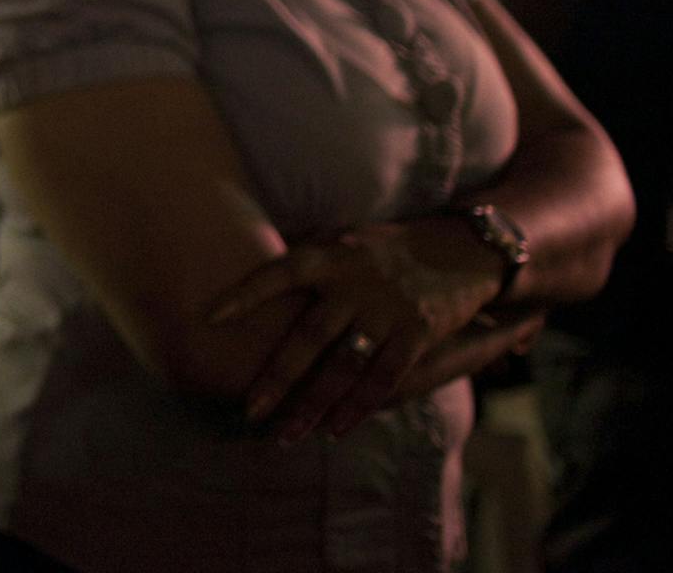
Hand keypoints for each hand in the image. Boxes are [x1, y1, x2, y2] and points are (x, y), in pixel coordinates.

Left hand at [207, 217, 503, 441]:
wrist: (462, 248)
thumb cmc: (387, 248)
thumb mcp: (344, 238)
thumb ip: (308, 257)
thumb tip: (250, 260)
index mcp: (331, 256)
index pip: (279, 272)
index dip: (245, 293)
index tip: (210, 317)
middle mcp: (355, 283)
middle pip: (308, 337)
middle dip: (277, 378)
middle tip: (250, 411)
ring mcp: (387, 309)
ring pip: (343, 367)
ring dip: (314, 405)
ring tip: (288, 434)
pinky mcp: (418, 333)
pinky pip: (384, 378)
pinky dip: (359, 406)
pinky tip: (337, 429)